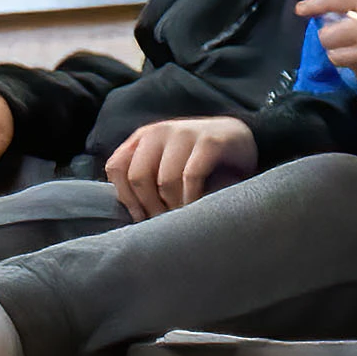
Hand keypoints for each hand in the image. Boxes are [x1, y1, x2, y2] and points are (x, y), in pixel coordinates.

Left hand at [106, 113, 255, 216]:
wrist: (240, 137)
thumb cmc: (201, 159)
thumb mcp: (168, 161)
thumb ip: (148, 176)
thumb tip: (134, 213)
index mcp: (142, 138)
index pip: (116, 168)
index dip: (126, 197)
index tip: (141, 217)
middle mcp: (158, 132)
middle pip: (138, 177)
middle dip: (150, 206)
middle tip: (165, 222)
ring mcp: (184, 134)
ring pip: (165, 181)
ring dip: (173, 206)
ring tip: (183, 218)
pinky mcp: (209, 142)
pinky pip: (191, 177)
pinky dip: (192, 198)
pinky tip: (198, 207)